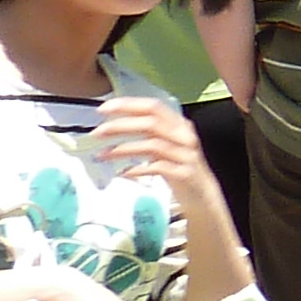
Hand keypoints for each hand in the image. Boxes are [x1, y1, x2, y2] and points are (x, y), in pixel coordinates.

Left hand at [89, 96, 214, 216]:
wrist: (203, 195)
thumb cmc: (178, 167)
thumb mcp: (166, 145)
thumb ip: (148, 133)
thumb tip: (114, 126)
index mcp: (179, 124)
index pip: (153, 107)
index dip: (128, 105)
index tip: (103, 109)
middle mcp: (184, 136)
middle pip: (151, 123)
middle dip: (121, 126)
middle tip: (97, 132)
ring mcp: (185, 154)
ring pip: (152, 145)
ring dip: (123, 149)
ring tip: (101, 155)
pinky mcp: (183, 173)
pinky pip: (156, 167)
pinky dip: (136, 169)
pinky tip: (122, 173)